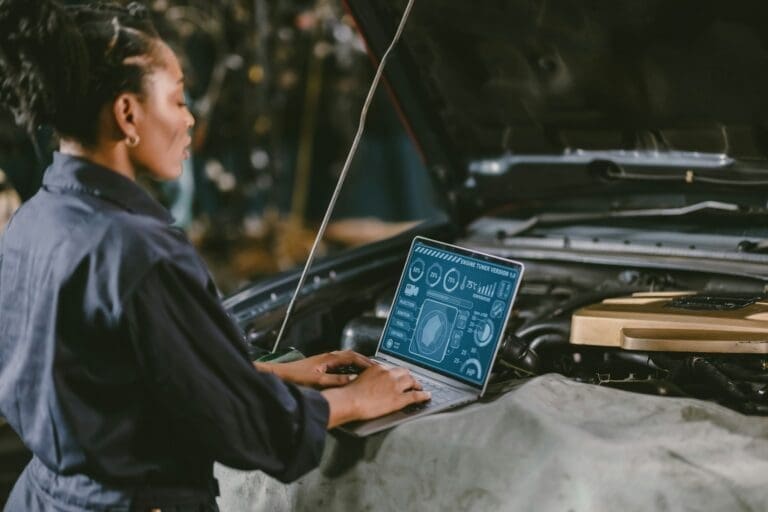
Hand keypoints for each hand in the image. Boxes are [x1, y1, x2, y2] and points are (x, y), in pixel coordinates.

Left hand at [254, 350, 371, 387]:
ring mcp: (324, 361)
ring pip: (345, 360)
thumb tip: (353, 379)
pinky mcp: (320, 366)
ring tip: (366, 372)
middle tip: (376, 368)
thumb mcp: (318, 381)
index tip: (376, 367)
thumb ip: (336, 380)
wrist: (280, 375)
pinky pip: (340, 365)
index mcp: (329, 358)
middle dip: (364, 361)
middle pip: (351, 356)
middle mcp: (328, 357)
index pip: (353, 356)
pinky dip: (348, 368)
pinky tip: (350, 376)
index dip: (366, 362)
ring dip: (356, 364)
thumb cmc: (295, 377)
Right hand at [321, 365, 430, 427]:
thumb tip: (370, 381)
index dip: (398, 373)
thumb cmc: (349, 393)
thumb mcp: (358, 379)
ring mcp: (395, 386)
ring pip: (411, 381)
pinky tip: (427, 396)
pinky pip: (415, 395)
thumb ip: (368, 378)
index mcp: (378, 368)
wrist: (349, 401)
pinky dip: (423, 395)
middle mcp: (388, 374)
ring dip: (417, 384)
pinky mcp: (398, 399)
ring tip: (420, 387)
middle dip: (409, 376)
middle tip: (412, 381)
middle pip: (404, 372)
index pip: (392, 369)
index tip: (399, 376)